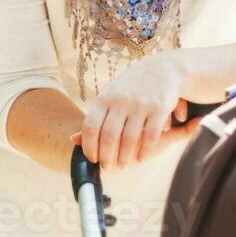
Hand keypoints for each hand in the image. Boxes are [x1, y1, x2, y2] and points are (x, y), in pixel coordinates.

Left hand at [74, 53, 204, 169]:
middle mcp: (121, 100)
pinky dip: (144, 151)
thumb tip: (72, 140)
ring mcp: (141, 104)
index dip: (89, 147)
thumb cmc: (130, 88)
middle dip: (107, 157)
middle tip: (107, 167)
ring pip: (130, 139)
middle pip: (109, 136)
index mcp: (105, 98)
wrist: (163, 69)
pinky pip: (150, 136)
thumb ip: (95, 118)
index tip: (92, 159)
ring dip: (125, 157)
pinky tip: (141, 158)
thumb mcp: (109, 96)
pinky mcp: (159, 108)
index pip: (91, 127)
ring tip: (122, 165)